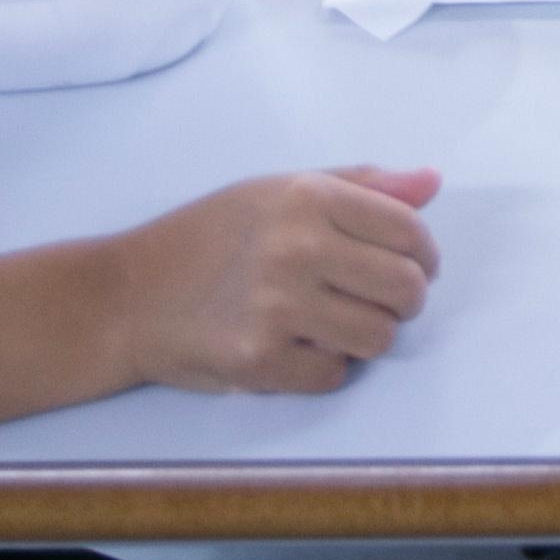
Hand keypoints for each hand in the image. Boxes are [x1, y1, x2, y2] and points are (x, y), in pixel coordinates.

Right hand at [109, 167, 444, 394]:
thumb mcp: (278, 190)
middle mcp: (297, 248)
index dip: (424, 255)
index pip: (410, 233)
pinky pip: (335, 376)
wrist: (127, 294)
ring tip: (334, 322)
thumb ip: (360, 186)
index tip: (413, 265)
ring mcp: (278, 307)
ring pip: (379, 337)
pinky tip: (297, 347)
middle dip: (403, 300)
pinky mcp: (259, 360)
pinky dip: (325, 367)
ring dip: (366, 336)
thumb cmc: (208, 236)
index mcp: (308, 198)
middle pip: (405, 289)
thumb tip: (432, 183)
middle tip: (375, 299)